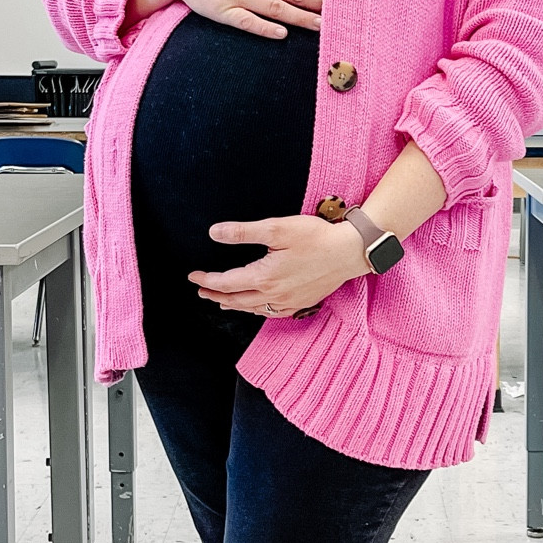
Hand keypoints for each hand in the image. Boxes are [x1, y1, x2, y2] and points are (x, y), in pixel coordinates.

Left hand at [189, 214, 369, 315]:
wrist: (350, 252)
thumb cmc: (316, 237)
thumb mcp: (276, 229)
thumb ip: (242, 232)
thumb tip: (214, 233)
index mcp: (264, 277)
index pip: (226, 282)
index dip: (207, 280)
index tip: (193, 276)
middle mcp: (274, 295)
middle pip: (236, 300)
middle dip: (216, 295)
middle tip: (202, 290)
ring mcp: (289, 302)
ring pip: (253, 309)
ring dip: (234, 305)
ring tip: (222, 302)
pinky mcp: (301, 302)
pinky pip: (272, 313)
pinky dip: (257, 311)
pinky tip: (256, 307)